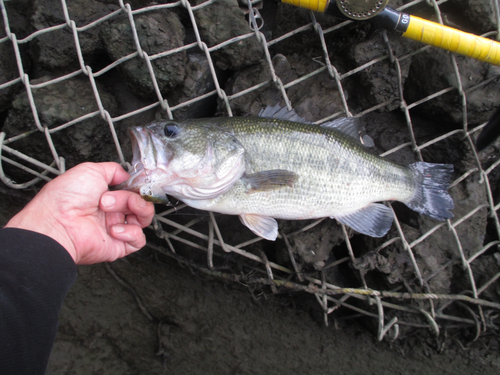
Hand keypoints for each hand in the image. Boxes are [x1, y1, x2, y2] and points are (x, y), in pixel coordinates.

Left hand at [5, 162, 154, 264]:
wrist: (57, 224)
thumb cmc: (65, 199)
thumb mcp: (90, 170)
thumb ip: (113, 170)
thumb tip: (125, 174)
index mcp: (104, 195)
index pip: (132, 190)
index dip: (137, 187)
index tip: (137, 184)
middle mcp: (110, 212)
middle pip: (139, 203)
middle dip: (131, 197)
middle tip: (113, 198)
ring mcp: (115, 228)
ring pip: (143, 219)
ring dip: (135, 211)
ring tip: (114, 210)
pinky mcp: (118, 245)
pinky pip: (138, 239)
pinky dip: (131, 232)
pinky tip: (114, 229)